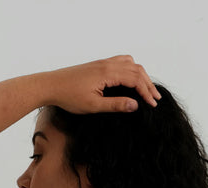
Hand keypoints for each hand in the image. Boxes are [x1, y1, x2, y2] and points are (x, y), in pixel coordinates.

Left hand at [46, 55, 160, 113]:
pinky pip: (120, 61)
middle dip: (148, 84)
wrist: (51, 85)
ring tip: (147, 89)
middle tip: (155, 98)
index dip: (146, 92)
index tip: (153, 105)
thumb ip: (115, 105)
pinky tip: (131, 78)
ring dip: (141, 75)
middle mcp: (107, 64)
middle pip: (136, 70)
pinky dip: (131, 68)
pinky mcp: (98, 65)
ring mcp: (103, 62)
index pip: (135, 79)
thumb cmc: (69, 97)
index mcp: (108, 73)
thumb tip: (135, 105)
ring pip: (130, 64)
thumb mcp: (94, 106)